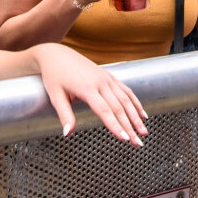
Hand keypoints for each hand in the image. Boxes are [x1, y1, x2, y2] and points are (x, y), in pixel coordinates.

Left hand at [32, 44, 147, 145]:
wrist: (57, 54)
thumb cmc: (54, 75)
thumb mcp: (55, 95)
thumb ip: (64, 115)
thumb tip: (68, 133)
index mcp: (87, 88)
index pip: (105, 111)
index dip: (115, 126)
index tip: (125, 139)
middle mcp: (100, 82)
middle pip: (119, 107)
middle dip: (130, 126)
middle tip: (138, 143)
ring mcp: (106, 78)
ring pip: (126, 99)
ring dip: (136, 116)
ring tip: (144, 132)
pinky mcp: (109, 76)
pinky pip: (125, 90)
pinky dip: (135, 102)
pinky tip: (142, 114)